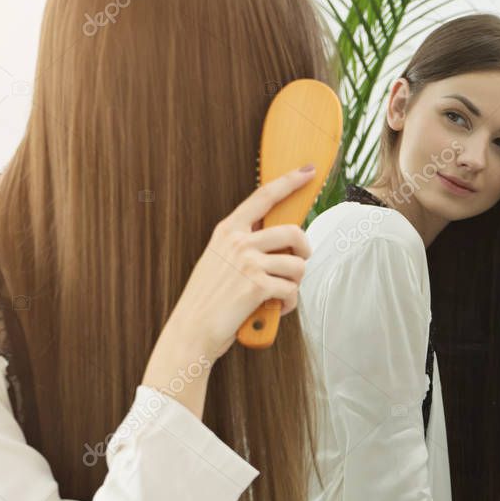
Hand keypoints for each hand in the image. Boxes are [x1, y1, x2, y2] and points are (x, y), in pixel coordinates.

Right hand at [152, 165, 316, 368]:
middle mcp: (238, 241)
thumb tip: (276, 237)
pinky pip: (291, 291)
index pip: (264, 196)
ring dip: (295, 283)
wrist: (191, 330)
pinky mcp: (257, 286)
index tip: (308, 170)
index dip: (289, 181)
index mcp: (228, 230)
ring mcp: (248, 262)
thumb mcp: (218, 260)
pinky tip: (276, 309)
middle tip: (299, 262)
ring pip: (298, 264)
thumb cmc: (207, 299)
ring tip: (281, 293)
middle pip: (293, 231)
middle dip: (304, 249)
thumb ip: (242, 244)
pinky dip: (289, 304)